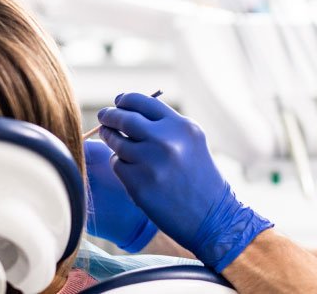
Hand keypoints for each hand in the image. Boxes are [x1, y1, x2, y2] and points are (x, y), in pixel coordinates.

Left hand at [98, 92, 272, 270]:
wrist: (213, 217)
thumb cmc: (199, 177)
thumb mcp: (191, 142)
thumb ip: (165, 125)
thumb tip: (127, 109)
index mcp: (180, 127)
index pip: (142, 102)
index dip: (125, 100)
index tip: (118, 102)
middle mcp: (166, 141)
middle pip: (123, 119)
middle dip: (109, 116)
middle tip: (103, 117)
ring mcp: (151, 163)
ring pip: (117, 143)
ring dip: (111, 139)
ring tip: (112, 139)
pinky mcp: (138, 184)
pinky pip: (118, 165)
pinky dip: (120, 165)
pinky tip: (132, 170)